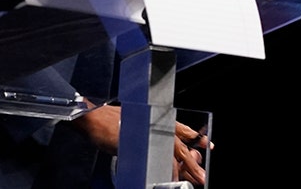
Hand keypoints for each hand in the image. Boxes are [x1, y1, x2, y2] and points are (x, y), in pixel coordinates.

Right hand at [74, 105, 211, 185]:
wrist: (92, 119)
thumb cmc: (110, 122)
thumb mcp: (136, 123)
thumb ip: (152, 133)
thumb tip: (166, 151)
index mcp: (155, 118)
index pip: (180, 128)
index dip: (195, 137)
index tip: (208, 145)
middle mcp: (153, 124)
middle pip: (178, 146)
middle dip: (191, 163)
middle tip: (201, 176)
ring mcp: (145, 134)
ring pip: (168, 155)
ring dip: (178, 171)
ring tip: (186, 182)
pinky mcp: (135, 144)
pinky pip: (152, 161)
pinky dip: (161, 172)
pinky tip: (166, 180)